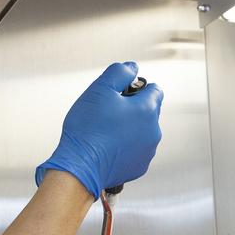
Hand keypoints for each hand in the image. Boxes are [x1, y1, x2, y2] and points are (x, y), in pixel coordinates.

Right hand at [36, 62, 163, 195]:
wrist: (80, 165)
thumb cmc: (88, 128)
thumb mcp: (100, 89)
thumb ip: (119, 72)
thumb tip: (132, 67)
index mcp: (147, 110)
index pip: (154, 90)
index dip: (137, 88)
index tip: (121, 93)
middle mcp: (153, 131)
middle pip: (148, 112)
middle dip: (132, 109)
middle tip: (108, 112)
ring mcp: (148, 151)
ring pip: (142, 132)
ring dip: (129, 128)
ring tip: (106, 131)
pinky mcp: (139, 167)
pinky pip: (136, 150)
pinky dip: (126, 147)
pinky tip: (108, 146)